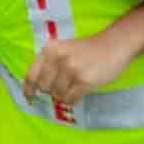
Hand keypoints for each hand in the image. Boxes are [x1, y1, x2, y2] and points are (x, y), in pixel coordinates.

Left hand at [23, 28, 137, 105]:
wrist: (114, 45)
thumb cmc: (88, 50)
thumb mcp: (64, 50)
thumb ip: (50, 64)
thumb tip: (38, 88)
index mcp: (49, 50)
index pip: (32, 74)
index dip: (28, 89)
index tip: (30, 98)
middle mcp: (57, 58)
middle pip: (44, 87)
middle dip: (52, 90)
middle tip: (64, 85)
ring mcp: (70, 69)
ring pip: (58, 95)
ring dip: (65, 94)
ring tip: (76, 84)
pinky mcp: (83, 80)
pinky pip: (70, 99)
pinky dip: (73, 99)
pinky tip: (81, 90)